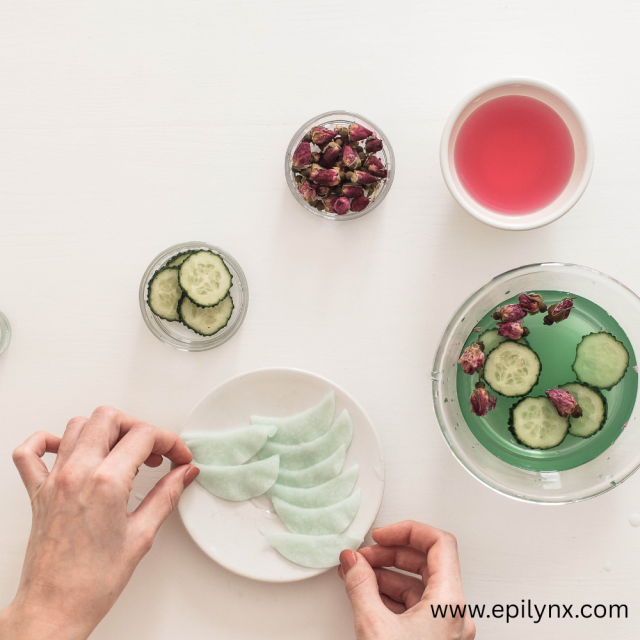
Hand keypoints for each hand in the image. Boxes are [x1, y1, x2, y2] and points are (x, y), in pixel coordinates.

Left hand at [0, 406, 197, 639]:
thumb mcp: (142, 535)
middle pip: (109, 418)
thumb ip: (166, 495)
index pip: (144, 435)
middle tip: (154, 451)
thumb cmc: (92, 583)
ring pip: (77, 425)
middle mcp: (77, 473)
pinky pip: (29, 452)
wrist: (54, 609)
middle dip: (138, 427)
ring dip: (105, 431)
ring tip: (122, 452)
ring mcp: (54, 480)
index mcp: (106, 482)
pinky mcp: (37, 492)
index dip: (169, 441)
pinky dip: (46, 441)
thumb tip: (184, 474)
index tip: (178, 456)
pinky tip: (67, 449)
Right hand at [338, 521, 474, 639]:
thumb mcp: (374, 627)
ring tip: (359, 576)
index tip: (382, 535)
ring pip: (420, 585)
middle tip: (363, 556)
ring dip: (387, 575)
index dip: (408, 531)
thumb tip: (352, 561)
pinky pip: (417, 607)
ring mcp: (446, 629)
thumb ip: (360, 586)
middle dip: (391, 554)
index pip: (439, 543)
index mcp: (449, 603)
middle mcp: (454, 614)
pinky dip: (392, 597)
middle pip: (427, 562)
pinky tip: (369, 597)